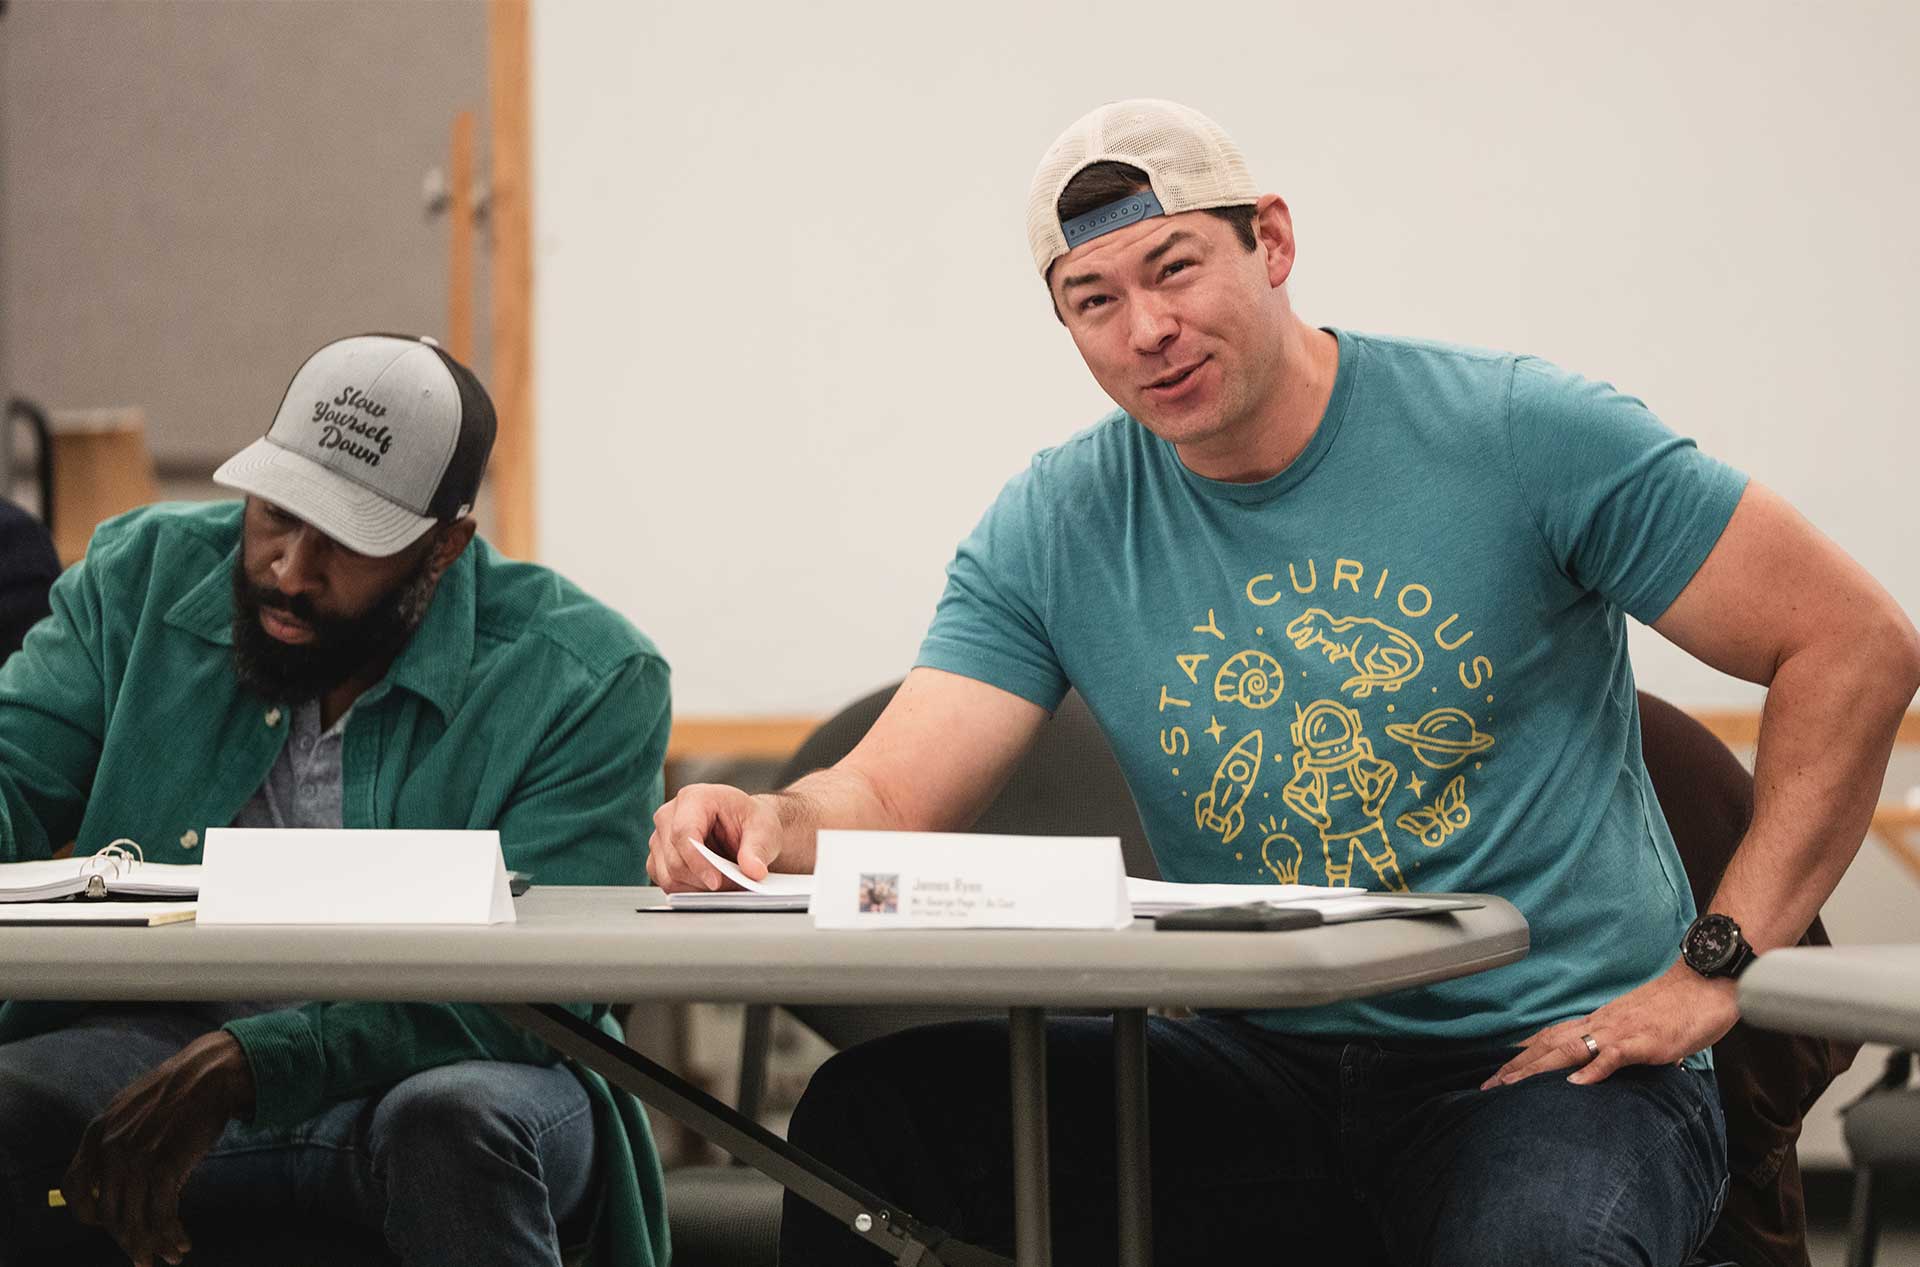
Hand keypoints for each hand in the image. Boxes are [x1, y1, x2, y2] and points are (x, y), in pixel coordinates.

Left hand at [61, 1030, 254, 1266]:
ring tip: (170, 1257)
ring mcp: (136, 1158)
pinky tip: (183, 1244)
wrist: (213, 1073)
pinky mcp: (165, 1166)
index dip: (89, 1214)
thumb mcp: (132, 1109)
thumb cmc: (180, 1094)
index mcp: (97, 1133)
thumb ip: (116, 1140)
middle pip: (107, 1213)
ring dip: (151, 1247)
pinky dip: (171, 1236)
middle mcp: (109, 1148)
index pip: (75, 1189)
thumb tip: (114, 1180)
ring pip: (134, 1221)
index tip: (110, 1225)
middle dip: (127, 1240)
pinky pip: (162, 1215)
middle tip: (144, 1256)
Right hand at [647, 783, 790, 892]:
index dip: (698, 862)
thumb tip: (754, 870)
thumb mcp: (764, 829)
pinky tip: (709, 885)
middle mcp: (670, 814)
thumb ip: (758, 849)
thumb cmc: (749, 821)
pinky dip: (689, 891)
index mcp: (694, 798)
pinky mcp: (659, 858)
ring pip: (668, 875)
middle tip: (732, 885)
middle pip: (674, 859)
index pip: (684, 833)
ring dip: (697, 888)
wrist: (743, 828)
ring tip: (725, 884)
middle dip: (704, 879)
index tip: (716, 882)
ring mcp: (660, 837)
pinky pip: (666, 883)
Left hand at [1480, 961, 1738, 1089]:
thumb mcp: (1645, 1031)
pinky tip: (1575, 1084)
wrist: (1708, 982)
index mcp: (1602, 1021)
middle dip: (1517, 1066)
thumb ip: (1627, 1049)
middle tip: (1488, 1086)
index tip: (1499, 1072)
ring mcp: (1622, 1030)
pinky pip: (1614, 1054)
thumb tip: (1617, 1068)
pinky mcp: (1646, 1040)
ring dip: (1538, 1068)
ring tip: (1512, 1087)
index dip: (1524, 1054)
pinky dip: (1593, 1069)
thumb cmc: (1681, 1008)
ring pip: (1570, 1047)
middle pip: (1549, 1043)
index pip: (1552, 1037)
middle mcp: (1603, 1023)